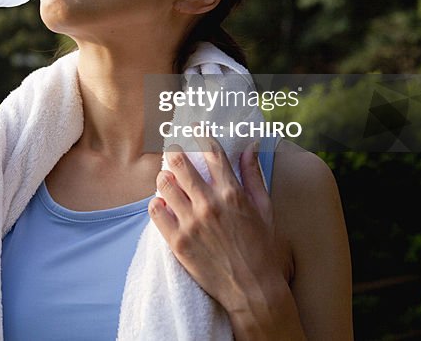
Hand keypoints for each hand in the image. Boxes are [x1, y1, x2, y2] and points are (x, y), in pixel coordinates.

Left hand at [148, 140, 292, 314]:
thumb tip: (250, 145)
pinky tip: (162, 204)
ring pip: (163, 184)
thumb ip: (253, 175)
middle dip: (173, 153)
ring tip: (168, 180)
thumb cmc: (263, 249)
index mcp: (232, 194)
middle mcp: (209, 204)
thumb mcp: (264, 210)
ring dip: (164, 178)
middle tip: (172, 152)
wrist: (254, 291)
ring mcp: (191, 223)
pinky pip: (155, 211)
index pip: (211, 153)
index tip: (193, 129)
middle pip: (179, 163)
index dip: (200, 136)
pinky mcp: (177, 242)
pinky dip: (156, 204)